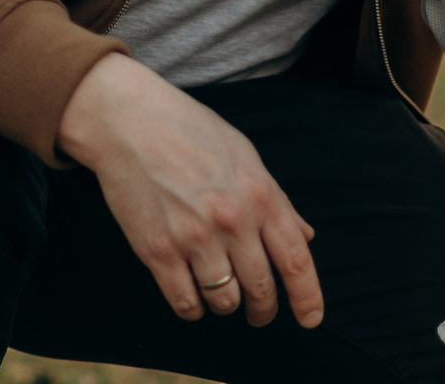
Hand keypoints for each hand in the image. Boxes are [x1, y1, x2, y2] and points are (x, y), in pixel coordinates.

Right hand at [56, 54, 322, 327]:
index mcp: (261, 195)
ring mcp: (193, 238)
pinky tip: (195, 296)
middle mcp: (232, 220)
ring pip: (224, 301)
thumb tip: (304, 237)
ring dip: (228, 305)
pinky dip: (194, 308)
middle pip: (261, 288)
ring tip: (224, 294)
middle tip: (260, 312)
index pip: (295, 259)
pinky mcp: (157, 251)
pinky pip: (185, 303)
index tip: (312, 319)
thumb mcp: (247, 158)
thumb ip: (277, 202)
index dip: (307, 297)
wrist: (132, 124)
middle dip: (264, 309)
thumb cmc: (194, 135)